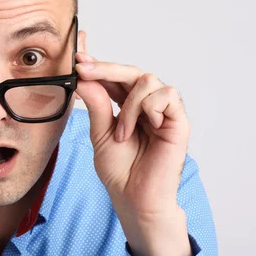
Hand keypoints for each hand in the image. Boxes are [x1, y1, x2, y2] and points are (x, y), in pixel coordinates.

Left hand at [74, 51, 191, 255]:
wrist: (134, 198)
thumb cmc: (120, 170)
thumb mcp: (100, 134)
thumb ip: (96, 105)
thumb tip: (84, 77)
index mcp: (125, 106)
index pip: (113, 77)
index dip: (97, 65)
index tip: (77, 56)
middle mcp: (145, 104)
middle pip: (129, 71)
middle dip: (105, 68)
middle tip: (84, 69)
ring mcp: (162, 111)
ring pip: (147, 80)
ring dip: (129, 104)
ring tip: (123, 133)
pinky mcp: (178, 121)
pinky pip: (167, 95)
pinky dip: (150, 107)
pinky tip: (146, 127)